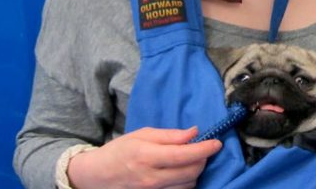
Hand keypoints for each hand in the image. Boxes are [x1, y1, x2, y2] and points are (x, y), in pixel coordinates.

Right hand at [67, 126, 221, 188]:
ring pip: (189, 185)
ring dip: (195, 172)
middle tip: (202, 149)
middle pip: (191, 172)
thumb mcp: (141, 135)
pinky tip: (181, 173)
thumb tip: (194, 132)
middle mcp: (151, 177)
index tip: (217, 143)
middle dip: (202, 159)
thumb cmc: (120, 151)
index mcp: (147, 156)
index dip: (204, 149)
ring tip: (189, 161)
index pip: (183, 155)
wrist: (98, 176)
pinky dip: (186, 182)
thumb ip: (169, 135)